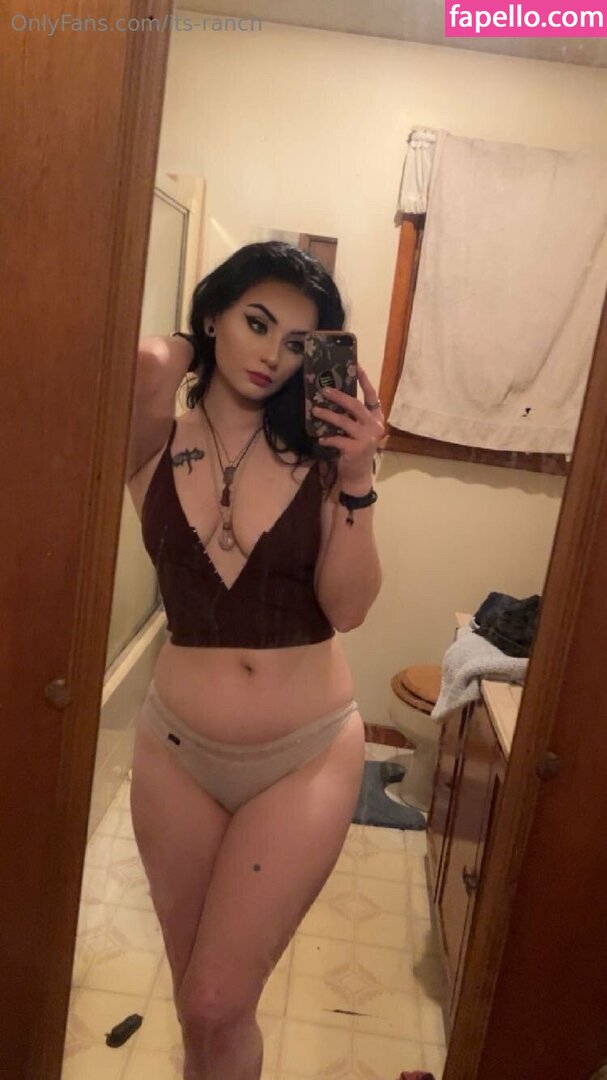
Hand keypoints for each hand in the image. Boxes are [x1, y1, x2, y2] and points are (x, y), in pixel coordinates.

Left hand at [311, 366, 384, 490]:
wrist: (357, 475)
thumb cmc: (355, 449)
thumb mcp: (357, 430)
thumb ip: (352, 416)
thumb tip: (333, 396)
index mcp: (376, 418)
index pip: (372, 396)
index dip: (364, 380)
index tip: (356, 366)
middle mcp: (375, 426)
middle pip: (356, 405)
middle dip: (339, 396)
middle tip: (324, 390)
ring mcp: (367, 438)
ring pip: (344, 421)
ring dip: (327, 415)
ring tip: (315, 411)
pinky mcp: (356, 449)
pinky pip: (337, 439)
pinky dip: (327, 438)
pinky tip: (320, 438)